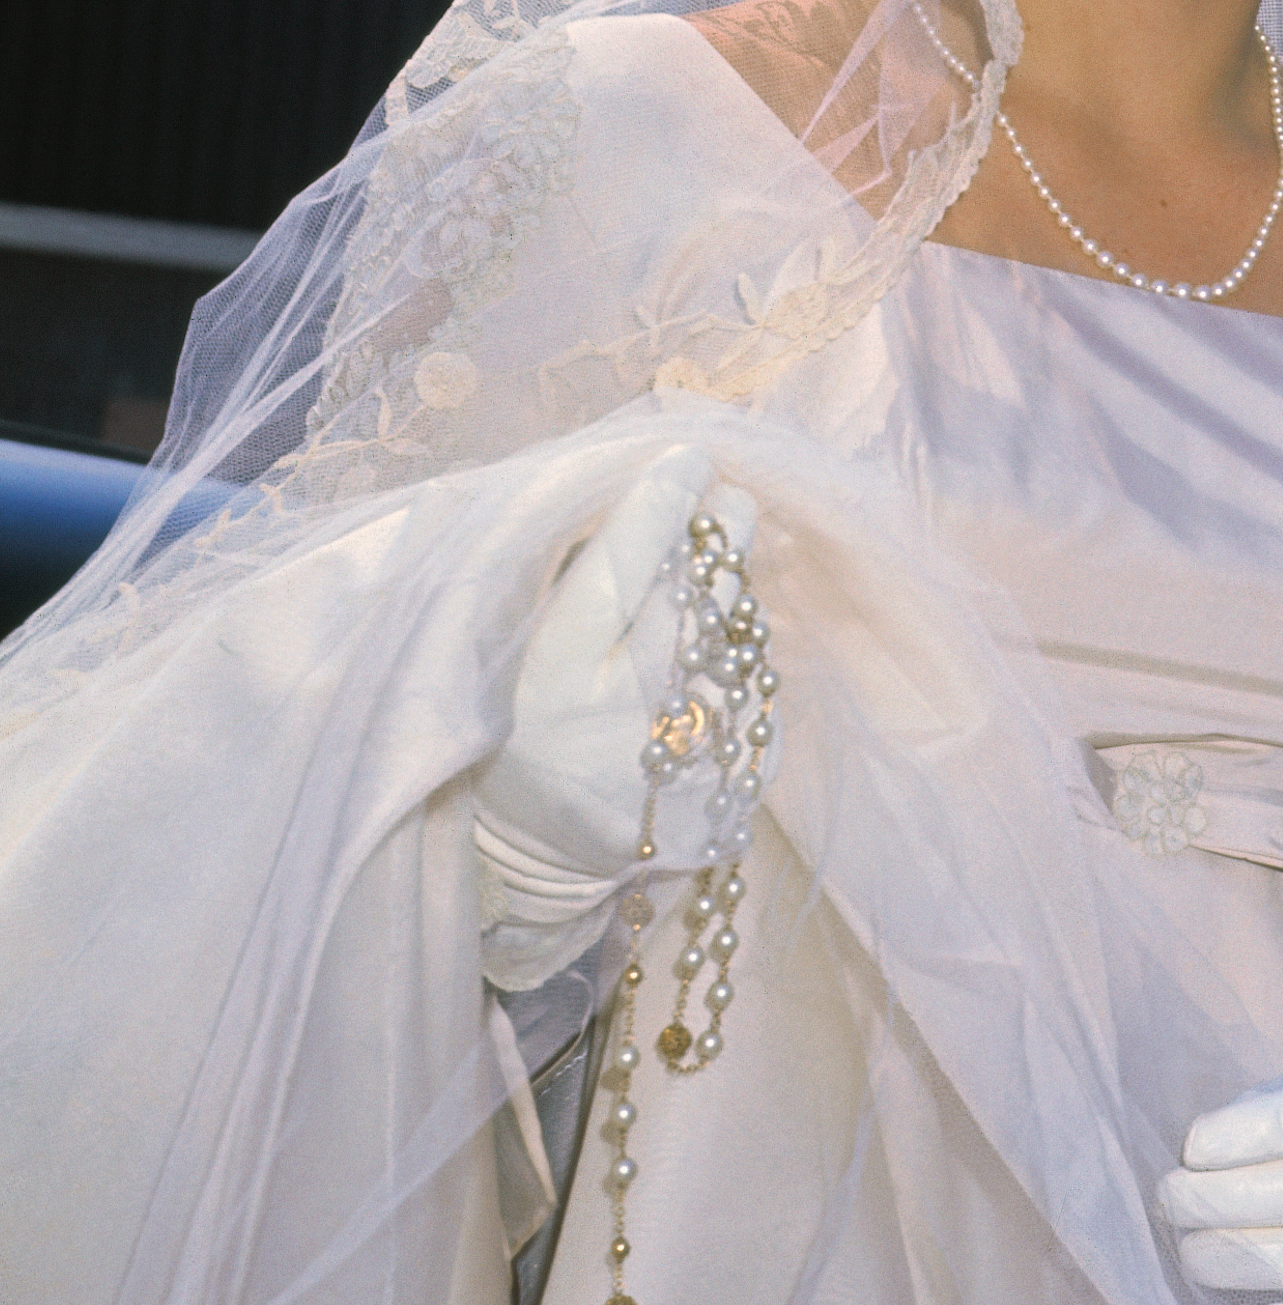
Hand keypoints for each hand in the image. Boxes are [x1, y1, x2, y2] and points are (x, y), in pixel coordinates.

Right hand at [478, 445, 760, 884]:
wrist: (543, 848)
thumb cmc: (513, 720)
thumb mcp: (508, 652)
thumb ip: (557, 577)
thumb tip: (630, 480)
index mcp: (542, 685)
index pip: (613, 573)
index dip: (655, 507)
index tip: (685, 456)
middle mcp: (615, 725)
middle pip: (692, 599)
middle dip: (719, 530)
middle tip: (727, 490)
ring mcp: (679, 762)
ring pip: (732, 637)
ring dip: (731, 585)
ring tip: (722, 548)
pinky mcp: (731, 785)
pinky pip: (752, 685)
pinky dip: (738, 650)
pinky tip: (716, 637)